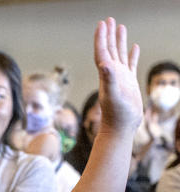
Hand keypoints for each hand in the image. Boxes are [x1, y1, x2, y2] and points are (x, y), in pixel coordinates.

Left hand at [93, 17, 141, 135]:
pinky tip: (134, 47)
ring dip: (119, 41)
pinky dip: (132, 54)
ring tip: (120, 26)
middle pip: (109, 49)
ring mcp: (121, 77)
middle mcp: (112, 73)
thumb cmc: (116, 114)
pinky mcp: (129, 82)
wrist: (121, 127)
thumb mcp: (112, 94)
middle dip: (108, 34)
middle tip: (108, 19)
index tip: (102, 24)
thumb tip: (105, 64)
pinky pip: (131, 64)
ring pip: (120, 54)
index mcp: (107, 74)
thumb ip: (108, 79)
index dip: (101, 37)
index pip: (102, 51)